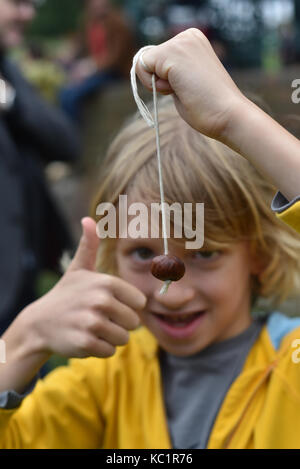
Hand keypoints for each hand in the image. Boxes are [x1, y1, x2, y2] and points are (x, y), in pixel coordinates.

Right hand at [26, 217, 146, 358]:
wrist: (39, 323)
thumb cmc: (66, 295)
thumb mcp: (78, 268)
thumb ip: (89, 245)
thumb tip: (88, 219)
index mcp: (106, 282)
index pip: (140, 303)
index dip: (127, 306)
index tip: (109, 304)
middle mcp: (100, 300)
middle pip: (134, 322)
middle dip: (119, 324)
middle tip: (98, 318)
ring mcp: (92, 322)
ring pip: (123, 339)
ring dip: (110, 337)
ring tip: (92, 328)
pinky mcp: (85, 343)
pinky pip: (110, 351)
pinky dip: (100, 349)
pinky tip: (85, 339)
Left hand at [136, 28, 246, 141]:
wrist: (228, 115)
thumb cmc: (209, 107)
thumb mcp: (187, 82)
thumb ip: (171, 73)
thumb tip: (149, 73)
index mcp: (193, 41)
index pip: (159, 58)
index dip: (165, 80)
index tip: (189, 87)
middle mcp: (187, 36)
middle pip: (150, 59)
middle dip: (160, 81)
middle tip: (187, 90)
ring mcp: (180, 42)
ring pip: (144, 63)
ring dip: (158, 84)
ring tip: (185, 89)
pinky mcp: (172, 52)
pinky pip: (142, 66)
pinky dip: (153, 84)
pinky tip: (178, 88)